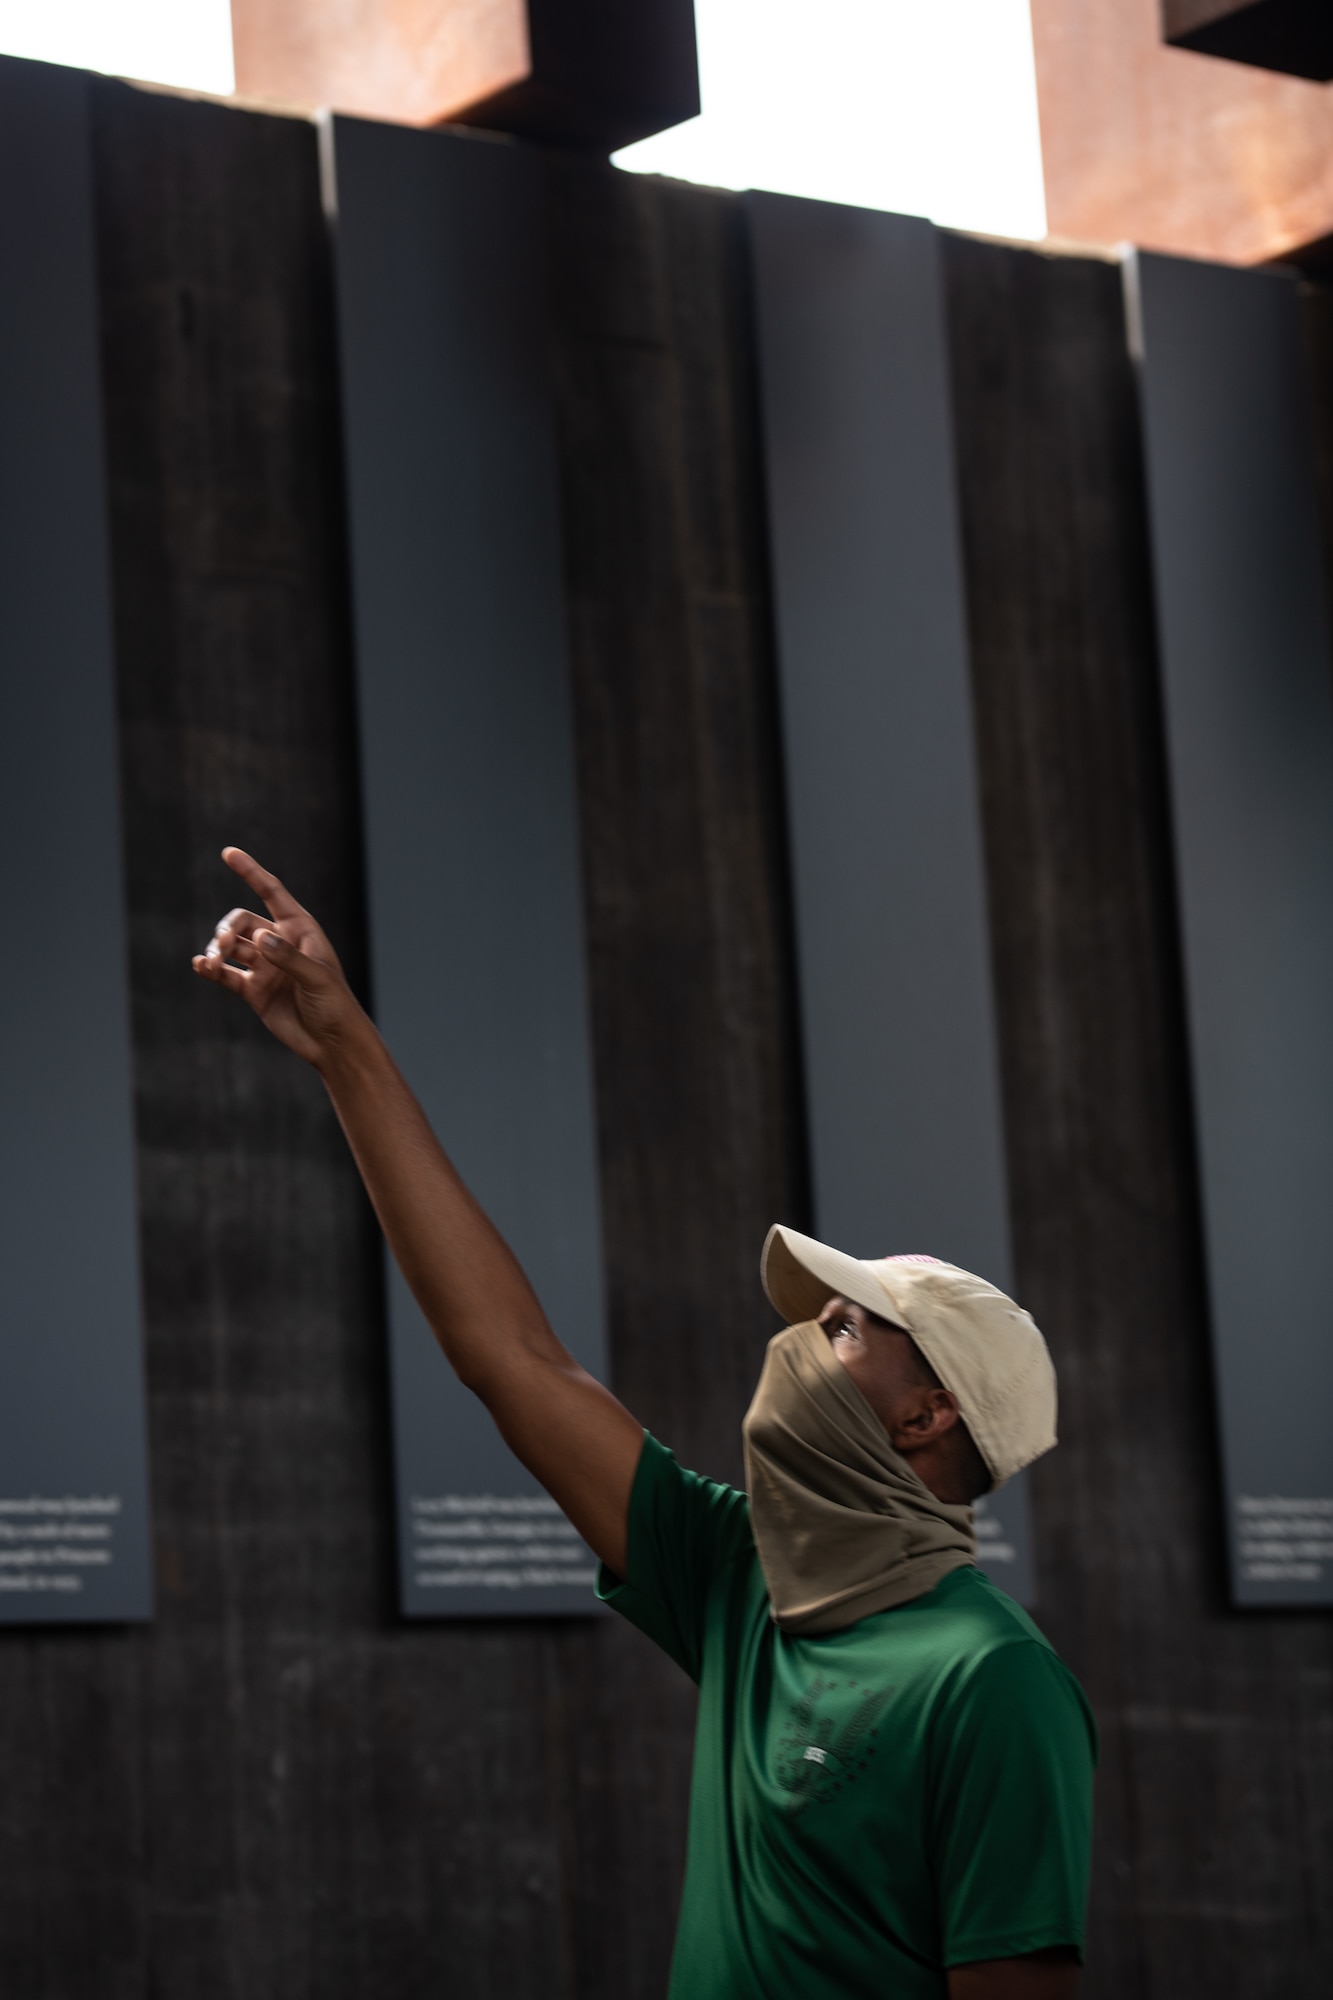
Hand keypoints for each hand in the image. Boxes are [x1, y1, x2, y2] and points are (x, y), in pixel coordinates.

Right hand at [191, 848, 365, 1068]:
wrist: (331, 1043)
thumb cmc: (335, 1006)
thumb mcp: (317, 978)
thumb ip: (289, 958)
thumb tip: (260, 938)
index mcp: (301, 930)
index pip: (272, 893)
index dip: (251, 872)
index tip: (228, 853)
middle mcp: (280, 944)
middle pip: (243, 922)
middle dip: (228, 929)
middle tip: (223, 946)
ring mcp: (265, 967)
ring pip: (231, 947)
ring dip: (216, 950)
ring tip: (210, 963)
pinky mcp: (253, 990)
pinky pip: (226, 974)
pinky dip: (211, 969)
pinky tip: (200, 967)